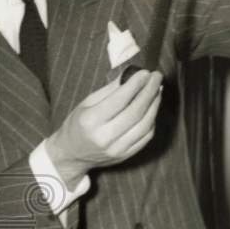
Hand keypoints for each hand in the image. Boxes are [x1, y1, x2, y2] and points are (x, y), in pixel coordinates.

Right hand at [45, 69, 162, 185]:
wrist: (72, 155)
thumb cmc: (77, 125)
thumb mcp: (86, 103)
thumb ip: (109, 90)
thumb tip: (130, 75)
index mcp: (90, 121)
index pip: (119, 100)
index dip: (135, 85)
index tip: (145, 72)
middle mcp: (104, 137)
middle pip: (135, 112)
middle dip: (149, 92)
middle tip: (156, 77)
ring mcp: (117, 149)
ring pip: (144, 124)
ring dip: (154, 105)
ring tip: (157, 90)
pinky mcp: (126, 156)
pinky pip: (146, 136)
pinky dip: (152, 120)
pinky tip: (152, 108)